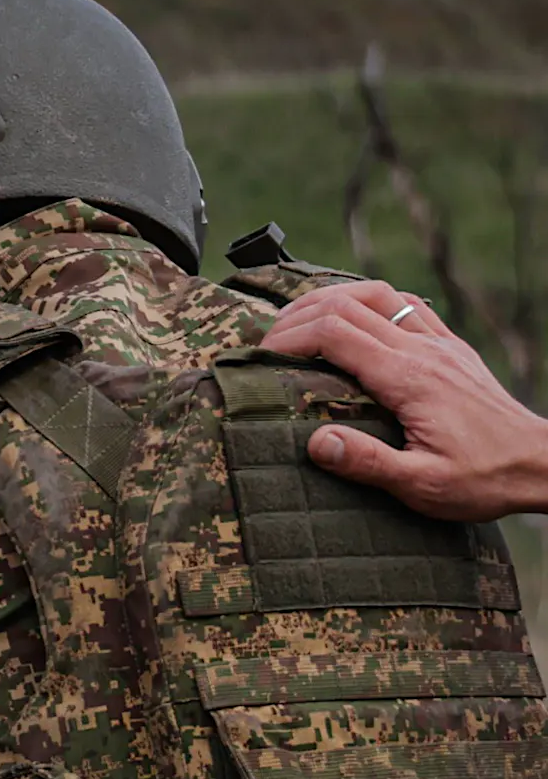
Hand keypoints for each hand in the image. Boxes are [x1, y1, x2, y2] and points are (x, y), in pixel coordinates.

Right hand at [260, 281, 547, 520]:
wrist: (540, 464)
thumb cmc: (482, 479)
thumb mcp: (421, 485)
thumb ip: (366, 462)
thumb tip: (315, 442)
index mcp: (409, 379)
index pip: (336, 333)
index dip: (289, 337)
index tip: (258, 356)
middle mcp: (423, 350)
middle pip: (347, 304)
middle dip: (297, 315)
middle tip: (264, 339)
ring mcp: (439, 343)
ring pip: (377, 294)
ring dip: (330, 299)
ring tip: (297, 322)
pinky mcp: (450, 348)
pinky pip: (405, 304)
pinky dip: (367, 302)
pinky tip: (352, 320)